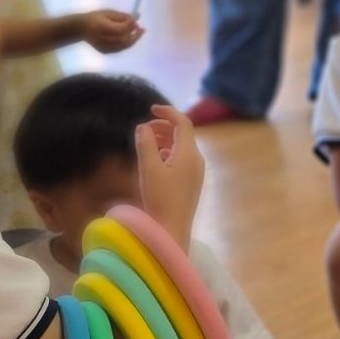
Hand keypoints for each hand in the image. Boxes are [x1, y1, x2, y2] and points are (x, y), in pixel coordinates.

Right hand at [79, 9, 143, 53]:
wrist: (80, 28)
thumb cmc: (95, 17)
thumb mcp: (108, 13)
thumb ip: (122, 16)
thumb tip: (137, 17)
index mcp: (101, 27)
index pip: (120, 29)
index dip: (130, 25)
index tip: (135, 19)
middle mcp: (102, 39)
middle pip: (123, 40)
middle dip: (135, 35)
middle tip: (142, 29)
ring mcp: (103, 47)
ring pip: (123, 46)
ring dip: (133, 39)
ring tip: (137, 32)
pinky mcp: (104, 51)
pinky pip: (119, 48)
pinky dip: (126, 43)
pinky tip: (128, 36)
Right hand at [138, 103, 203, 244]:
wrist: (172, 229)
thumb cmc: (160, 198)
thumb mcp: (149, 168)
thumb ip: (145, 144)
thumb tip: (143, 127)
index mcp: (189, 153)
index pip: (183, 123)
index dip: (167, 112)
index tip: (150, 108)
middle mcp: (196, 160)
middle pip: (183, 133)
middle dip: (163, 126)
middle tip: (143, 129)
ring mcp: (195, 172)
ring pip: (181, 146)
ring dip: (164, 139)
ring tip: (146, 142)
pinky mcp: (191, 182)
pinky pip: (181, 158)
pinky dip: (168, 152)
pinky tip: (154, 159)